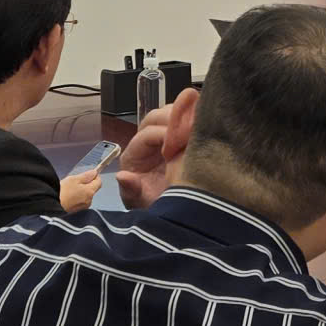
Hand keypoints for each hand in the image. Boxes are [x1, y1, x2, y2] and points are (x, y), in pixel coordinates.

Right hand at [59, 169, 103, 212]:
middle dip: (87, 184)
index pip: (99, 182)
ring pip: (86, 195)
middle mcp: (89, 200)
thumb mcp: (73, 179)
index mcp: (90, 192)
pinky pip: (81, 201)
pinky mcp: (78, 211)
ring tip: (70, 189)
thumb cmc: (62, 192)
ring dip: (82, 191)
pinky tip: (69, 196)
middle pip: (92, 189)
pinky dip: (77, 198)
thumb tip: (94, 173)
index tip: (89, 174)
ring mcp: (84, 207)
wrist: (51, 205)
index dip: (95, 177)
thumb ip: (86, 176)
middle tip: (76, 181)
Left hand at [117, 89, 196, 207]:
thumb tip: (123, 175)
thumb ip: (131, 190)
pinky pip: (181, 119)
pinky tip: (203, 122)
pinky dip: (191, 116)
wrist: (169, 212)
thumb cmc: (155, 204)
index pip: (147, 135)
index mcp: (133, 155)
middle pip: (154, 117)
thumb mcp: (142, 201)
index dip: (164, 134)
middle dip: (173, 117)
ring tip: (199, 122)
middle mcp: (143, 141)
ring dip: (183, 114)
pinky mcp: (175, 136)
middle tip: (193, 126)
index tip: (182, 141)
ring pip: (167, 113)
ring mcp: (160, 137)